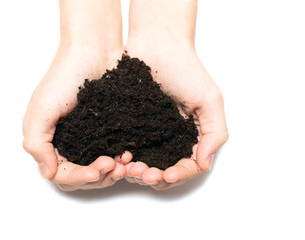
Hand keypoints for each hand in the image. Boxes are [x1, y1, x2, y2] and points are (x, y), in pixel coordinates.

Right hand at [22, 0, 129, 190]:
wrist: (94, 52)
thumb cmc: (64, 77)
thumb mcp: (42, 109)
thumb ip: (37, 142)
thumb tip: (47, 173)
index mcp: (51, 141)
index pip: (61, 174)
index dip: (77, 178)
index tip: (94, 172)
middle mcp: (70, 143)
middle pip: (81, 175)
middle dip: (97, 177)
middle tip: (112, 167)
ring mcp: (90, 138)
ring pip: (98, 168)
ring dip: (110, 172)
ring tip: (123, 164)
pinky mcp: (108, 131)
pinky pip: (113, 153)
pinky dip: (120, 159)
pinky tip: (128, 154)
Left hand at [123, 0, 227, 189]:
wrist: (156, 45)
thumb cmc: (186, 69)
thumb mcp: (210, 100)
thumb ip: (214, 133)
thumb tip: (205, 164)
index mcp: (191, 137)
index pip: (188, 166)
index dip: (179, 175)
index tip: (167, 175)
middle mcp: (170, 140)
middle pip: (165, 171)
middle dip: (156, 178)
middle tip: (144, 174)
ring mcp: (150, 135)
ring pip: (145, 165)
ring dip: (139, 173)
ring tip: (130, 168)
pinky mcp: (130, 128)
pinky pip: (127, 150)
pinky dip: (125, 160)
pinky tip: (120, 158)